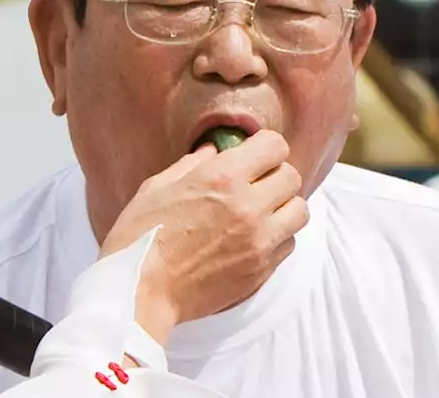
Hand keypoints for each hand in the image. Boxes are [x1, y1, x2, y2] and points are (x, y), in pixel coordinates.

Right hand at [100, 130, 307, 344]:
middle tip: (253, 185)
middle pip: (292, 177)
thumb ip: (190, 166)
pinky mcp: (262, 269)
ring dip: (282, 208)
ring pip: (299, 211)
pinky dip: (276, 237)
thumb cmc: (139, 237)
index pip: (274, 146)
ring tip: (259, 213)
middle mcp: (248, 206)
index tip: (252, 156)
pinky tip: (250, 239)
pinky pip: (288, 243)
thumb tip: (213, 153)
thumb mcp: (155, 188)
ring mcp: (259, 241)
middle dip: (274, 176)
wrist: (141, 291)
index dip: (264, 148)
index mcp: (220, 178)